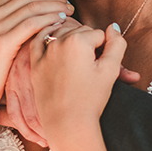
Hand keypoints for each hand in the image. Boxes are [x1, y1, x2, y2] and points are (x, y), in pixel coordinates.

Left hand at [29, 22, 126, 140]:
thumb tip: (113, 27)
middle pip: (80, 32)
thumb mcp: (110, 70)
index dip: (105, 48)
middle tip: (92, 64)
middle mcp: (58, 42)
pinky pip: (39, 42)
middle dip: (88, 43)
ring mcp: (44, 53)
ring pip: (61, 33)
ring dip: (70, 40)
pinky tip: (56, 44)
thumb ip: (117, 44)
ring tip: (78, 58)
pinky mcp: (34, 64)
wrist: (68, 124)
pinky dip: (48, 39)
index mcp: (78, 41)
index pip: (99, 34)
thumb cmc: (90, 99)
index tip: (103, 64)